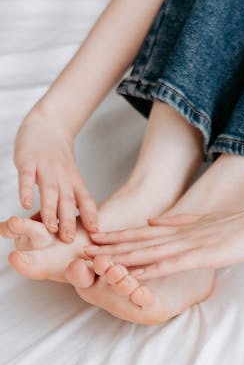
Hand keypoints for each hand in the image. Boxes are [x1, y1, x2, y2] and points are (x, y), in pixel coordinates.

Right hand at [11, 104, 99, 240]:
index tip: (97, 233)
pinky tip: (25, 204)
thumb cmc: (58, 157)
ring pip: (49, 190)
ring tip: (50, 227)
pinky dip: (26, 190)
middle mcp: (62, 176)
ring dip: (50, 209)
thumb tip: (76, 226)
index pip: (86, 200)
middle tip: (69, 240)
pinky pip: (27, 177)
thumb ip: (72, 198)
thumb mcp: (70, 176)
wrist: (48, 124)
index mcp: (73, 180)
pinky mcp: (29, 161)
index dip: (92, 215)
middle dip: (69, 220)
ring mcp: (46, 168)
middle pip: (67, 199)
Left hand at [82, 199, 243, 279]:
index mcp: (181, 227)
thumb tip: (151, 221)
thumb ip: (178, 222)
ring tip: (99, 262)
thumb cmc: (242, 225)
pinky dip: (152, 268)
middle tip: (83, 251)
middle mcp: (181, 233)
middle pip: (139, 241)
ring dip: (123, 258)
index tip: (93, 239)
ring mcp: (191, 242)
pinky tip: (136, 274)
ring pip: (150, 252)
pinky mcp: (203, 253)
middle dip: (110, 248)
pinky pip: (173, 263)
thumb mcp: (205, 221)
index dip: (117, 237)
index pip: (142, 233)